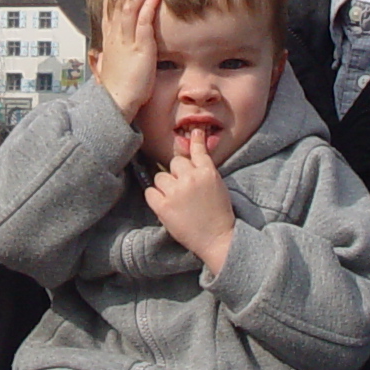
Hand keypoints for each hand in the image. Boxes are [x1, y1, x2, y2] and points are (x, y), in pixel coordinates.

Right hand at [93, 0, 161, 126]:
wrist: (116, 103)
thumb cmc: (115, 92)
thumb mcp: (106, 72)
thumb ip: (102, 62)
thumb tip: (98, 58)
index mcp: (109, 43)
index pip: (109, 15)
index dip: (115, 0)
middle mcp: (115, 38)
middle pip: (119, 7)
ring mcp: (126, 41)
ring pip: (130, 9)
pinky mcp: (140, 46)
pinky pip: (143, 21)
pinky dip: (148, 6)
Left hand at [144, 129, 236, 274]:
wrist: (218, 238)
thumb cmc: (220, 214)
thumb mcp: (218, 187)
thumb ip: (206, 171)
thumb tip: (194, 160)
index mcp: (207, 172)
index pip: (197, 150)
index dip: (195, 140)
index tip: (194, 131)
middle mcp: (190, 178)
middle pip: (174, 163)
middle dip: (177, 173)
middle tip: (183, 189)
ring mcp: (176, 192)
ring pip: (160, 177)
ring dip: (165, 186)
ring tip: (176, 201)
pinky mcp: (163, 206)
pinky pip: (150, 192)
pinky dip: (155, 198)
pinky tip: (165, 206)